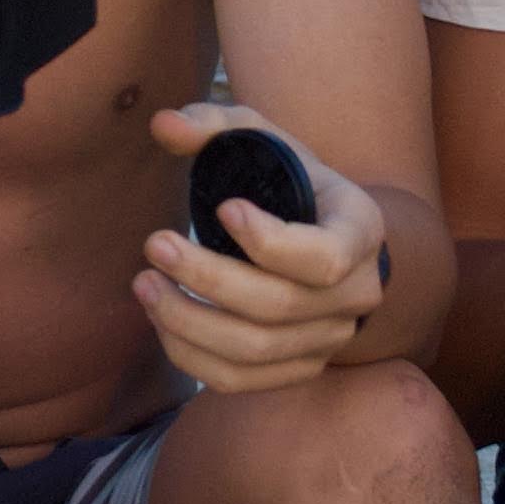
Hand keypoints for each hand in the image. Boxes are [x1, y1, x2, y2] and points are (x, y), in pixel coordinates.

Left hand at [133, 103, 388, 393]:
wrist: (328, 238)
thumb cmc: (290, 182)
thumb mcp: (263, 140)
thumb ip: (214, 125)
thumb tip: (162, 124)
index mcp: (361, 230)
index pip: (325, 257)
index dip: (271, 243)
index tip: (223, 209)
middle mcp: (356, 293)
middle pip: (277, 306)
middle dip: (207, 278)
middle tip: (154, 245)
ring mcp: (329, 339)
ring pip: (253, 350)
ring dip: (187, 321)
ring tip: (144, 283)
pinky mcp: (298, 368)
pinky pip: (238, 379)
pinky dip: (190, 354)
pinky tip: (160, 318)